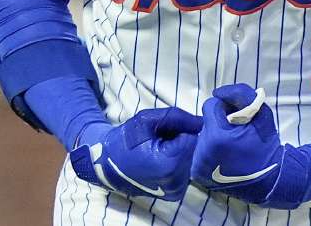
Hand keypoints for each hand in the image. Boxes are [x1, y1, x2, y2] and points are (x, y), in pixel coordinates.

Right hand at [69, 107, 202, 200]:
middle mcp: (176, 181)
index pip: (193, 136)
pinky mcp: (175, 194)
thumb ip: (178, 117)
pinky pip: (185, 170)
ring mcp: (176, 190)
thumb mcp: (147, 119)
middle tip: (158, 140)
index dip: (180, 129)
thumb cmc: (126, 140)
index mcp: (170, 163)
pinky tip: (160, 161)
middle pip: (193, 149)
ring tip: (158, 150)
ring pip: (191, 159)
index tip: (162, 131)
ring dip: (179, 151)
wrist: (107, 165)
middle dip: (180, 140)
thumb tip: (202, 122)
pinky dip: (177, 163)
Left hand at [191, 84, 295, 206]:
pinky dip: (210, 149)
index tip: (237, 117)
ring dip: (214, 134)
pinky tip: (225, 155)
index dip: (225, 107)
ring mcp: (199, 164)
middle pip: (205, 121)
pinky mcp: (197, 173)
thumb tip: (218, 92)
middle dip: (219, 121)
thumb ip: (241, 94)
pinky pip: (200, 150)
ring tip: (231, 144)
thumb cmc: (266, 146)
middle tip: (235, 131)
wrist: (269, 180)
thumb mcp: (262, 114)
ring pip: (202, 134)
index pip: (210, 106)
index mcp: (217, 137)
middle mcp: (203, 152)